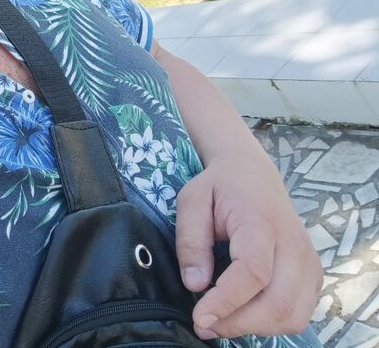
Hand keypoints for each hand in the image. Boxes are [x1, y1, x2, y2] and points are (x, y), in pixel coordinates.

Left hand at [174, 147, 322, 339]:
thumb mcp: (191, 201)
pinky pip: (300, 313)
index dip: (227, 302)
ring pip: (294, 315)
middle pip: (279, 303)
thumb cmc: (219, 187)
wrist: (254, 174)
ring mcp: (309, 262)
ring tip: (221, 321)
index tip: (200, 316)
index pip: (253, 273)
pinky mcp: (313, 275)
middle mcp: (293, 245)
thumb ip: (190, 241)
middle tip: (204, 325)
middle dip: (239, 324)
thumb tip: (195, 285)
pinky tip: (244, 314)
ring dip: (256, 328)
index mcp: (261, 223)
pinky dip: (272, 323)